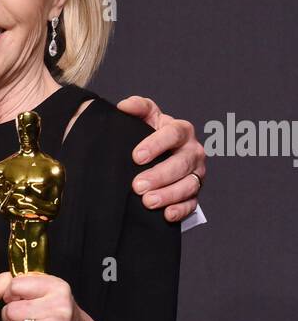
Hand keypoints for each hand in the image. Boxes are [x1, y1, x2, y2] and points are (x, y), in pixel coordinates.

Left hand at [0, 270, 108, 320]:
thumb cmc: (52, 311)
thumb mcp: (37, 288)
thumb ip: (8, 282)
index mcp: (57, 287)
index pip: (15, 285)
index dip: (11, 295)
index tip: (19, 300)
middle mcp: (61, 308)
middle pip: (11, 310)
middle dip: (10, 316)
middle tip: (22, 319)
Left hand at [116, 95, 204, 222]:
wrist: (155, 158)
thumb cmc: (148, 136)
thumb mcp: (145, 119)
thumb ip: (137, 108)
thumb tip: (124, 106)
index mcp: (181, 130)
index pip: (174, 134)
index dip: (156, 144)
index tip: (136, 157)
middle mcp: (192, 151)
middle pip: (182, 163)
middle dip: (160, 175)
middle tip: (137, 185)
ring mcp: (195, 174)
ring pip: (188, 185)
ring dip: (168, 195)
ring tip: (147, 202)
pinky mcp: (194, 194)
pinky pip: (192, 204)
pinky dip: (180, 210)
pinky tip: (166, 214)